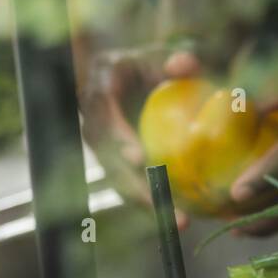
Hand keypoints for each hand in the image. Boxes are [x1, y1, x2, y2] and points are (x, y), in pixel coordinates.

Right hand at [81, 47, 201, 229]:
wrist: (129, 77)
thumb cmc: (147, 64)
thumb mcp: (160, 57)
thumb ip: (175, 59)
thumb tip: (184, 65)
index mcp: (98, 91)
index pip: (102, 116)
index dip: (117, 137)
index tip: (138, 157)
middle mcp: (92, 122)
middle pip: (107, 159)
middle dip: (133, 185)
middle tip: (164, 205)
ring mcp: (100, 145)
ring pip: (115, 179)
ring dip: (144, 202)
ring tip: (177, 221)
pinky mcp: (112, 162)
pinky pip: (127, 185)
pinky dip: (149, 201)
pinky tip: (175, 217)